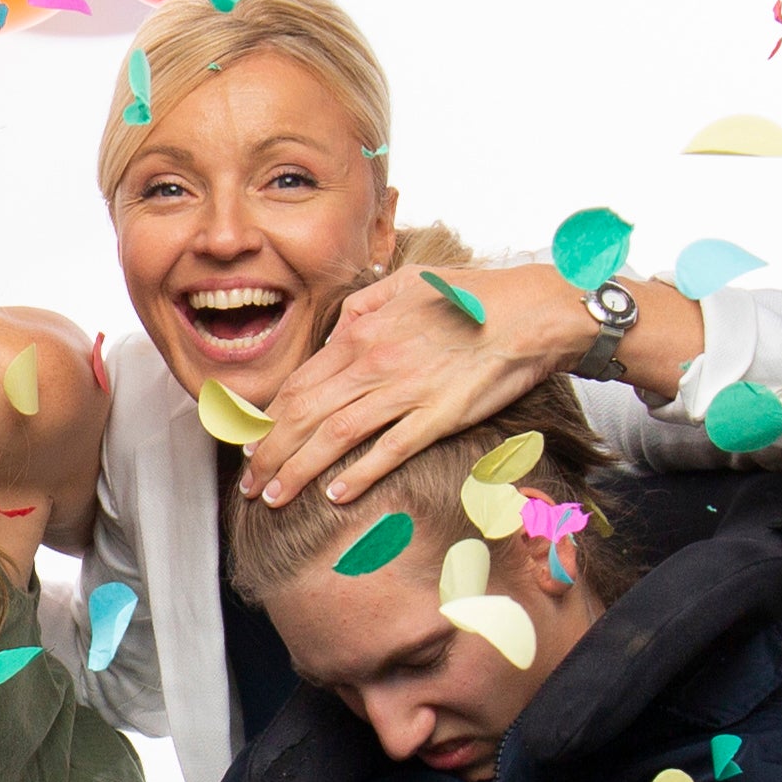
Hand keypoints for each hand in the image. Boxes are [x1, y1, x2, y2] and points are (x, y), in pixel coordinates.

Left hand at [241, 264, 578, 509]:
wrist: (533, 310)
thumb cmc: (472, 297)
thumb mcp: (404, 284)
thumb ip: (361, 308)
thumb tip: (332, 335)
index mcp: (360, 332)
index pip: (297, 384)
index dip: (266, 419)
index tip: (249, 444)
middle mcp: (373, 362)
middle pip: (303, 414)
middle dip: (268, 453)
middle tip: (248, 483)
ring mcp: (406, 390)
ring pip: (335, 436)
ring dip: (297, 470)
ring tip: (273, 497)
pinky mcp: (441, 415)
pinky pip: (390, 449)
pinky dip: (359, 474)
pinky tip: (335, 495)